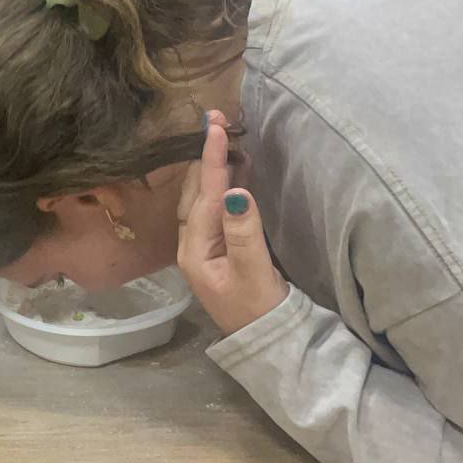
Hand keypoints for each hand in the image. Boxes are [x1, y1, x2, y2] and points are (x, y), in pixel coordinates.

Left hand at [177, 112, 288, 335]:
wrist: (268, 342)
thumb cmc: (260, 311)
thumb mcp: (254, 273)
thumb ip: (244, 233)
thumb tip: (236, 192)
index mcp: (195, 250)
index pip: (205, 196)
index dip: (212, 160)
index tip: (216, 126)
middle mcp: (193, 245)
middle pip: (196, 191)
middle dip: (206, 155)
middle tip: (216, 119)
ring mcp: (205, 246)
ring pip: (203, 197)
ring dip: (212, 167)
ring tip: (222, 136)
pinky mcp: (220, 248)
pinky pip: (214, 207)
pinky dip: (222, 184)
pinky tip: (234, 171)